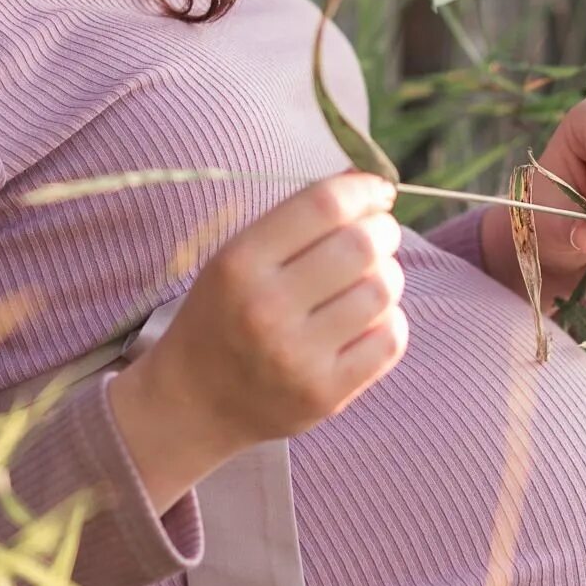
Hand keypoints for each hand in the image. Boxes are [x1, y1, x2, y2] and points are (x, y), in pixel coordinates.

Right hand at [112, 170, 406, 503]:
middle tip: (378, 237)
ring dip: (388, 276)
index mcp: (239, 264)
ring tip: (367, 281)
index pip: (322, 205)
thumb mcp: (235, 258)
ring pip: (383, 290)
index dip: (362, 189)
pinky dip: (390, 320)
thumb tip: (366, 181)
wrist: (193, 403)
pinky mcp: (326, 394)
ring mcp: (298, 356)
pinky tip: (368, 320)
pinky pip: (391, 339)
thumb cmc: (222, 317)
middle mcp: (267, 308)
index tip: (377, 192)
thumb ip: (296, 219)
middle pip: (361, 245)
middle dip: (383, 231)